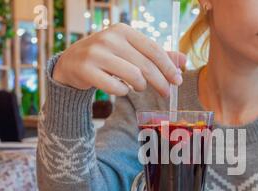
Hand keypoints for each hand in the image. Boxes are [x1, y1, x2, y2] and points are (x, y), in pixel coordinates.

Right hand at [53, 23, 186, 97]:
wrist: (72, 63)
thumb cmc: (108, 57)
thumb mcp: (131, 51)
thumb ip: (156, 56)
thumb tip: (185, 60)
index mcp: (123, 31)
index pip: (153, 50)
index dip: (168, 67)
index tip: (178, 81)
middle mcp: (109, 38)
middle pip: (145, 65)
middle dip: (160, 82)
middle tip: (166, 93)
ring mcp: (96, 53)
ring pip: (132, 76)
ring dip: (140, 86)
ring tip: (139, 87)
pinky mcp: (86, 69)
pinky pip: (115, 87)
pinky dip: (123, 91)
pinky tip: (122, 88)